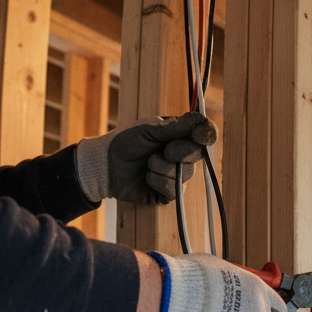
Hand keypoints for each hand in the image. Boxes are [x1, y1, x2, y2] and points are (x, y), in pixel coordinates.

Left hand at [74, 112, 216, 204]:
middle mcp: (181, 154)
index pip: (204, 134)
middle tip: (162, 150)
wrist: (105, 166)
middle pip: (198, 155)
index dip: (206, 134)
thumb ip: (176, 127)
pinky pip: (175, 190)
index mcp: (179, 135)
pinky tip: (147, 178)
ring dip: (163, 168)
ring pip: (186, 174)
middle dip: (179, 152)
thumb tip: (201, 119)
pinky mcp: (169, 192)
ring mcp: (176, 174)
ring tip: (147, 164)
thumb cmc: (125, 142)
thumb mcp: (150, 129)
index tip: (199, 135)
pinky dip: (159, 182)